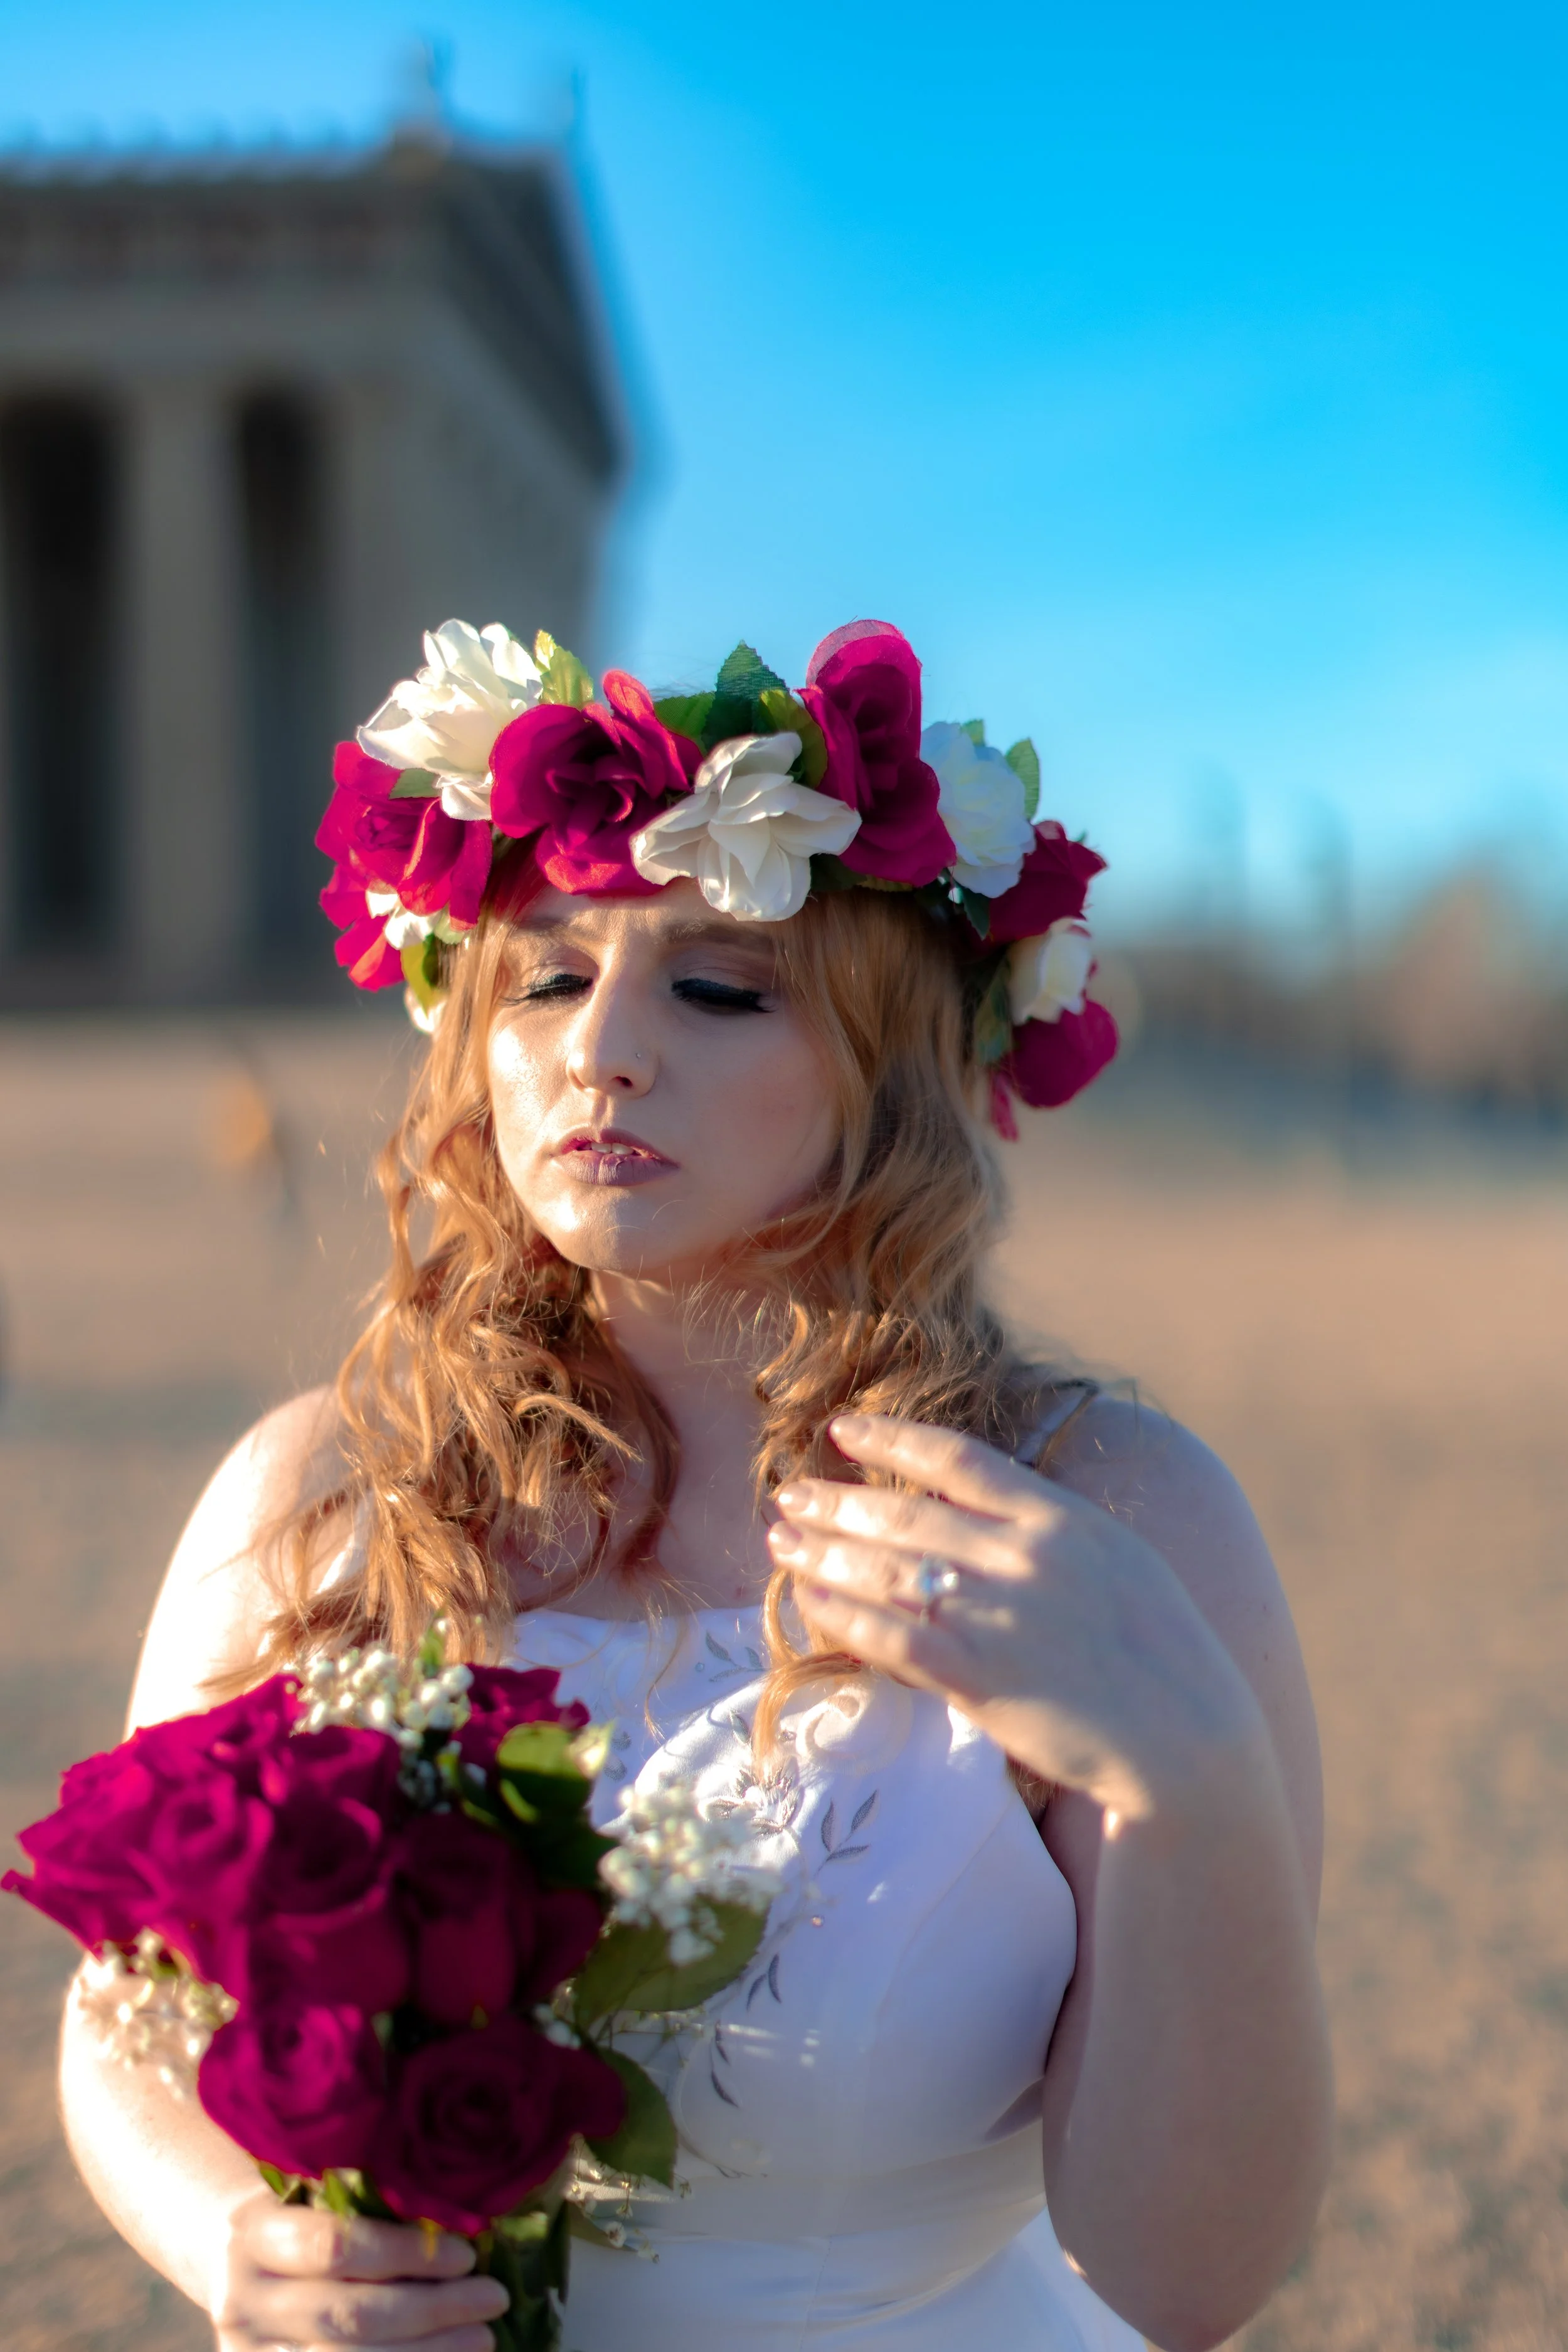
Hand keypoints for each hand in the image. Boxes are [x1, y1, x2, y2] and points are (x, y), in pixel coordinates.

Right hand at [212, 2193, 508, 2351]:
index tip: (466, 2253)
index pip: (336, 2247)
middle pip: (348, 2315)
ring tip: (483, 2337)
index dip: (405, 2254)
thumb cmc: (296, 2210)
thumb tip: (456, 2213)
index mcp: (256, 2235)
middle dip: (430, 2310)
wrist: (232, 2261)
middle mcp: (245, 2302)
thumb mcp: (314, 2187)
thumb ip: (366, 2197)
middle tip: (491, 2299)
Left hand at [768, 1412, 1267, 1824]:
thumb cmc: (1161, 1656)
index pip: (957, 1458)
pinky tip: (806, 1599)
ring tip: (779, 1539)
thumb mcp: (1119, 1562)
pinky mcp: (981, 1676)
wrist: (1189, 1742)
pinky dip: (841, 1613)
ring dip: (823, 1550)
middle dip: (836, 1499)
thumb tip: (985, 1506)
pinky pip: (891, 1636)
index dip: (891, 1437)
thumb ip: (1051, 1530)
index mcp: (1061, 1519)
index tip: (842, 1427)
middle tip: (787, 1491)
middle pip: (906, 1512)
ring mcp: (999, 1615)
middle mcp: (1024, 1555)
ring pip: (888, 1569)